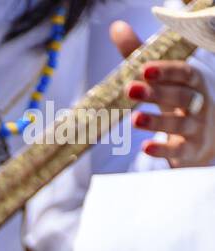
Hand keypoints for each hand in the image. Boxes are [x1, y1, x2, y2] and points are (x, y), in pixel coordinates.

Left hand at [113, 21, 214, 167]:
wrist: (203, 139)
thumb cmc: (177, 103)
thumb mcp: (161, 80)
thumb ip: (140, 55)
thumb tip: (117, 28)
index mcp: (194, 83)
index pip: (185, 73)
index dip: (166, 71)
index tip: (145, 69)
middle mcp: (199, 104)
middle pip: (183, 96)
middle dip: (157, 93)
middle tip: (130, 90)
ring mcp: (197, 129)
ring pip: (180, 124)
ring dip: (157, 121)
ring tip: (135, 119)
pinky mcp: (190, 152)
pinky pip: (178, 151)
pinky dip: (162, 150)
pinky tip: (146, 147)